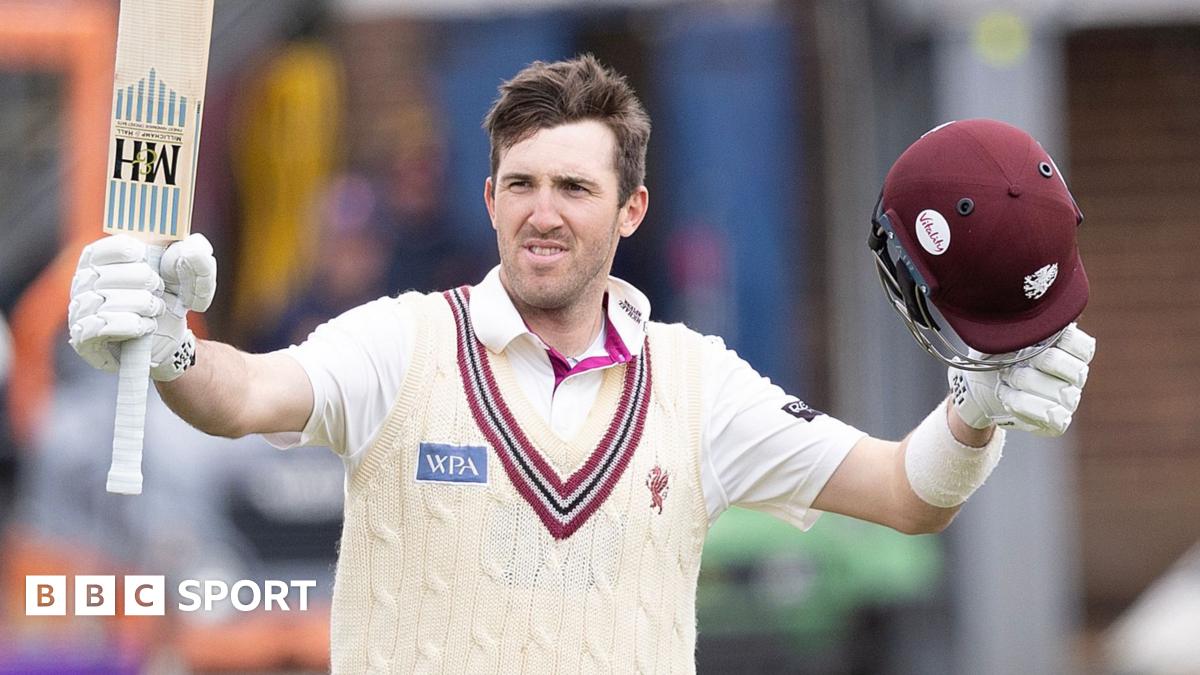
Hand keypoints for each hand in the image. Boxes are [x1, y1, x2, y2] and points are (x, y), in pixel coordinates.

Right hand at [68, 233, 215, 380]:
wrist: (170, 338)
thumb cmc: (171, 297)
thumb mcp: (192, 274)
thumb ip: (197, 255)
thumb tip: (190, 250)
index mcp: (99, 257)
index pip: (106, 248)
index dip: (132, 253)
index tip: (149, 259)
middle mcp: (83, 281)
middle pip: (108, 275)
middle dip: (146, 283)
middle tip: (158, 290)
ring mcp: (79, 310)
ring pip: (108, 301)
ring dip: (143, 305)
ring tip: (155, 309)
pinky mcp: (83, 338)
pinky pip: (104, 326)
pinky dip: (133, 325)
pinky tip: (146, 326)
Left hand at [948, 323, 1095, 436]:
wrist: (978, 388)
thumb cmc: (994, 356)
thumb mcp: (1000, 334)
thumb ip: (1018, 322)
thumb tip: (1024, 302)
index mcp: (1068, 350)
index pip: (1084, 347)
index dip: (1064, 342)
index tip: (1036, 341)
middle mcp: (1075, 375)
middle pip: (1074, 370)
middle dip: (1036, 367)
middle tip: (1009, 366)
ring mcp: (1069, 399)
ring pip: (1061, 394)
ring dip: (1024, 386)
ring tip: (1004, 382)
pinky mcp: (1057, 421)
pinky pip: (1053, 417)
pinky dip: (1025, 406)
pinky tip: (1008, 398)